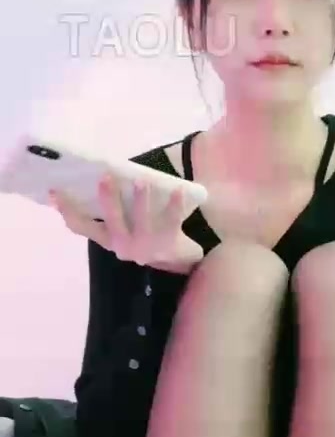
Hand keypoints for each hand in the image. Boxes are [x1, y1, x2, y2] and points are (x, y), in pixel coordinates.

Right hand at [49, 174, 203, 272]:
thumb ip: (110, 213)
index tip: (54, 191)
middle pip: (112, 221)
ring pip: (142, 221)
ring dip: (140, 200)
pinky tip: (178, 189)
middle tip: (105, 177)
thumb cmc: (144, 236)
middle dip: (108, 199)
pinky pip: (171, 219)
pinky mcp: (168, 242)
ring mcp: (146, 245)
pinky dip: (174, 204)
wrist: (177, 259)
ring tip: (141, 181)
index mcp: (108, 239)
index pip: (82, 227)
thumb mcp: (122, 230)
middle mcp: (123, 245)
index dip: (67, 210)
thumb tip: (93, 179)